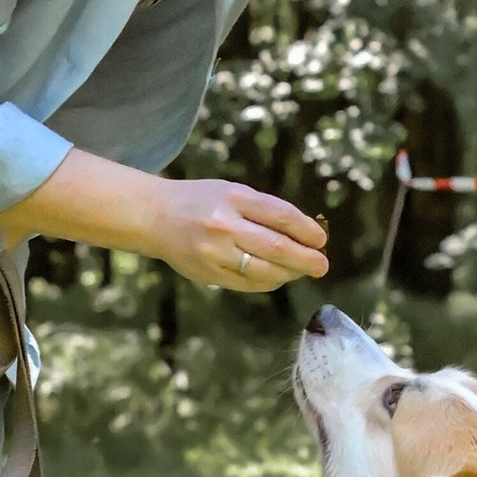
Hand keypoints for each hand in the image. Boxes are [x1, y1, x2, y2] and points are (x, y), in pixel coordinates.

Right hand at [155, 178, 328, 295]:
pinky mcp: (208, 275)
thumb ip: (264, 210)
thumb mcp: (232, 192)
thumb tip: (305, 233)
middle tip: (322, 265)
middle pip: (277, 248)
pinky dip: (269, 282)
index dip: (306, 230)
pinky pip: (248, 283)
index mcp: (233, 198)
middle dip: (306, 259)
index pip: (281, 216)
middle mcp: (224, 226)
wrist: (154, 216)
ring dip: (290, 274)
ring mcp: (215, 253)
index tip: (321, 239)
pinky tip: (278, 277)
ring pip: (264, 271)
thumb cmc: (201, 201)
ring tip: (302, 271)